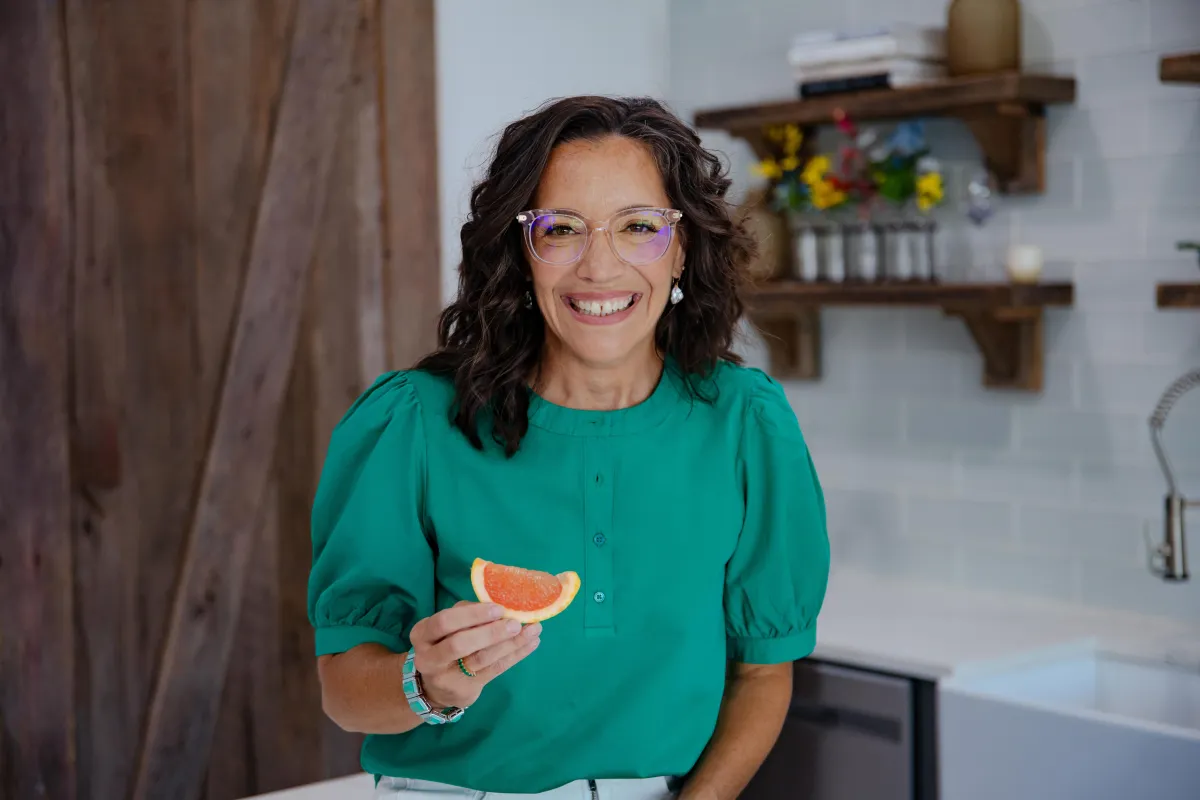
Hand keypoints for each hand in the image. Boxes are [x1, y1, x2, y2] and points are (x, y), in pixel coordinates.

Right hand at [408, 601, 540, 709]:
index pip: (444, 622)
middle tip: (515, 623)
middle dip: (491, 632)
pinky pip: (495, 670)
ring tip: (533, 630)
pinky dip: (515, 655)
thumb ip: (465, 614)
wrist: (435, 686)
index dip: (472, 615)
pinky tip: (531, 643)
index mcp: (422, 634)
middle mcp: (430, 657)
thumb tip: (498, 602)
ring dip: (511, 643)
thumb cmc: (444, 644)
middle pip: (459, 644)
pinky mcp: (466, 689)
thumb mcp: (446, 627)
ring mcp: (447, 676)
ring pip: (481, 658)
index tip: (498, 608)